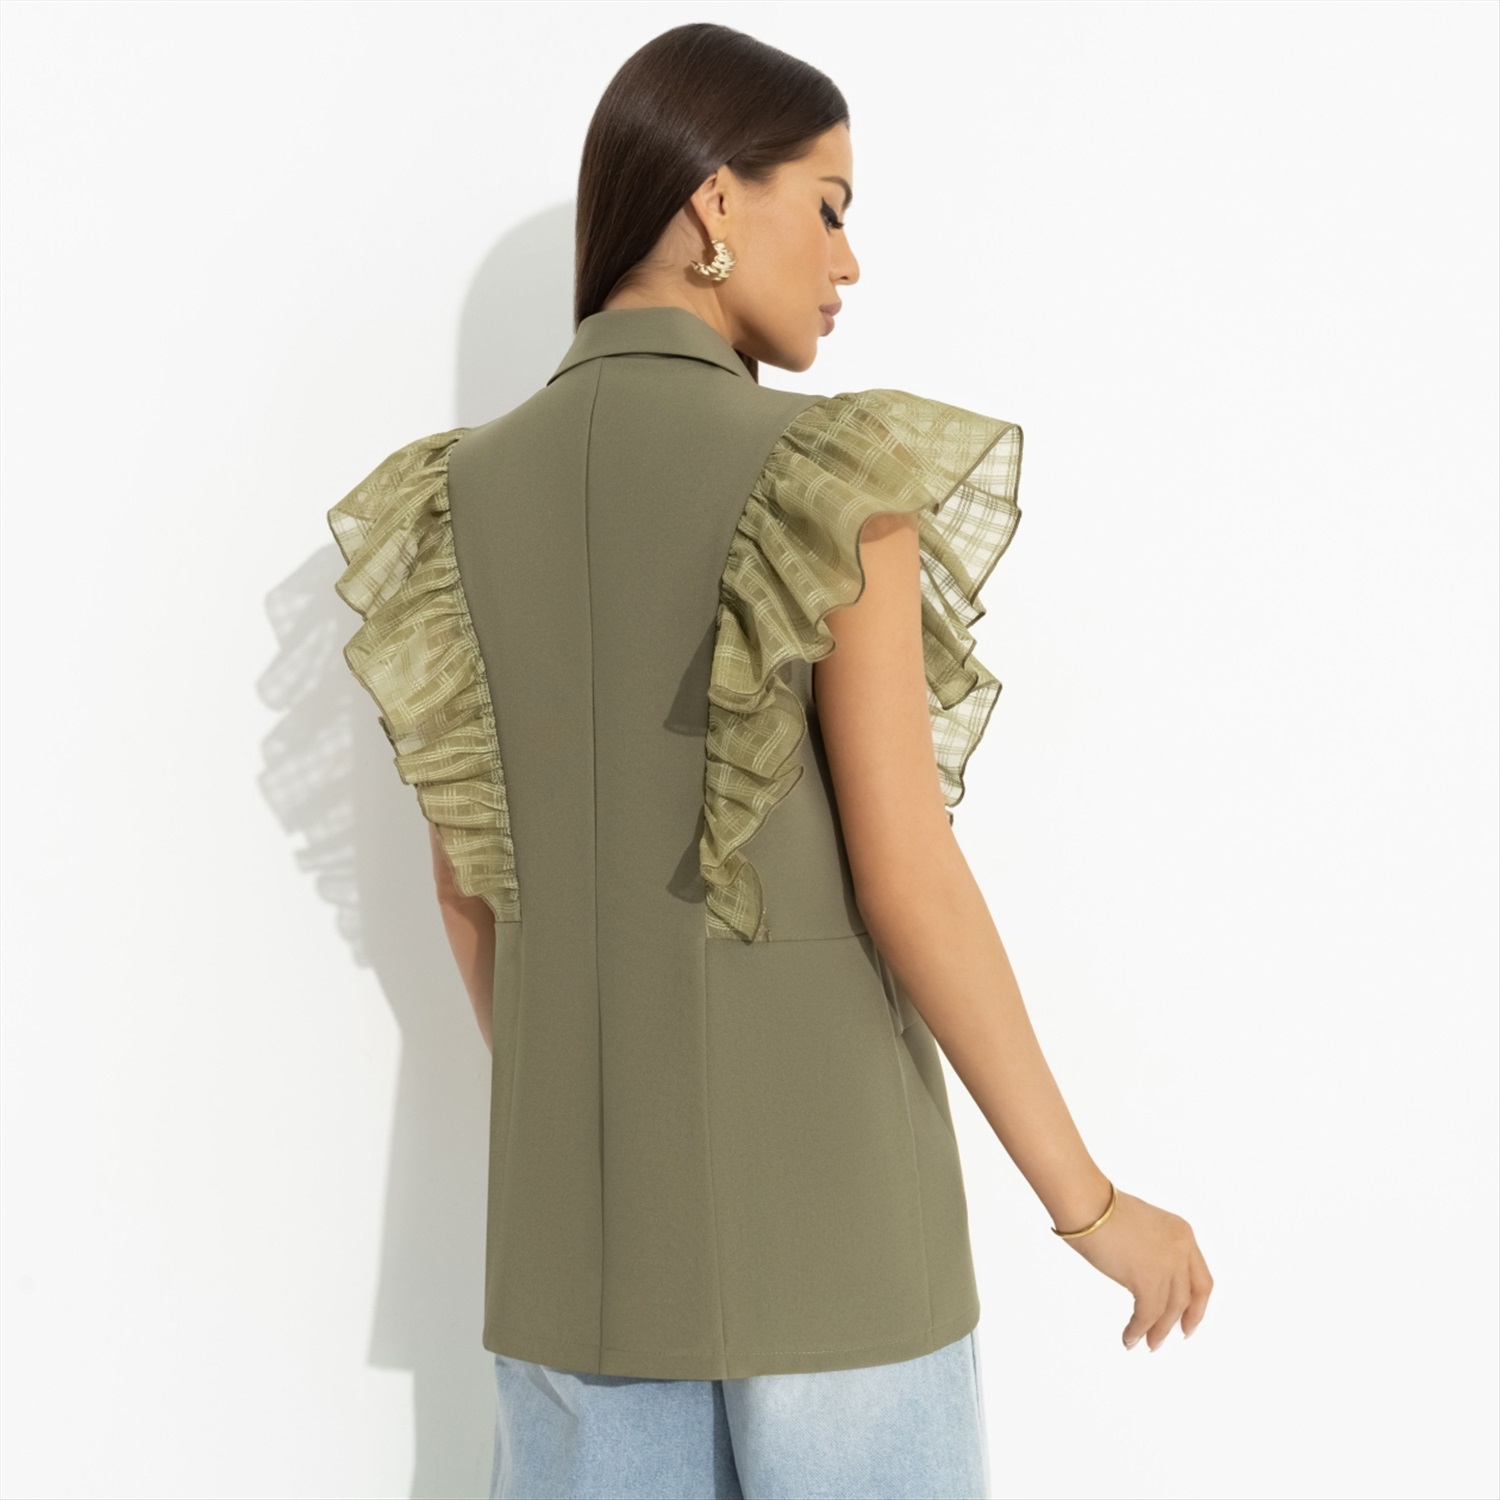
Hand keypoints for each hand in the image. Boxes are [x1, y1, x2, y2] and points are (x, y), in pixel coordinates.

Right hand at [1059, 1188, 1213, 1350]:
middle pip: (1189, 1296)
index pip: (1200, 1278)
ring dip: (1157, 1330)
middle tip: (1172, 1336)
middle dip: (1182, 1320)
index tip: (1188, 1320)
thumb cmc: (1101, 1210)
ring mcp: (1167, 1264)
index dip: (1197, 1304)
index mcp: (1182, 1234)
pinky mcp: (1147, 1278)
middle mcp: (1181, 1249)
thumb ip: (1153, 1249)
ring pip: (1169, 1309)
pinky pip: (1147, 1314)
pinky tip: (1129, 1337)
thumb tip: (1144, 1276)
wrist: (1087, 1204)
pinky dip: (1138, 1329)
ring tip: (1146, 1343)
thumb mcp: (1143, 1227)